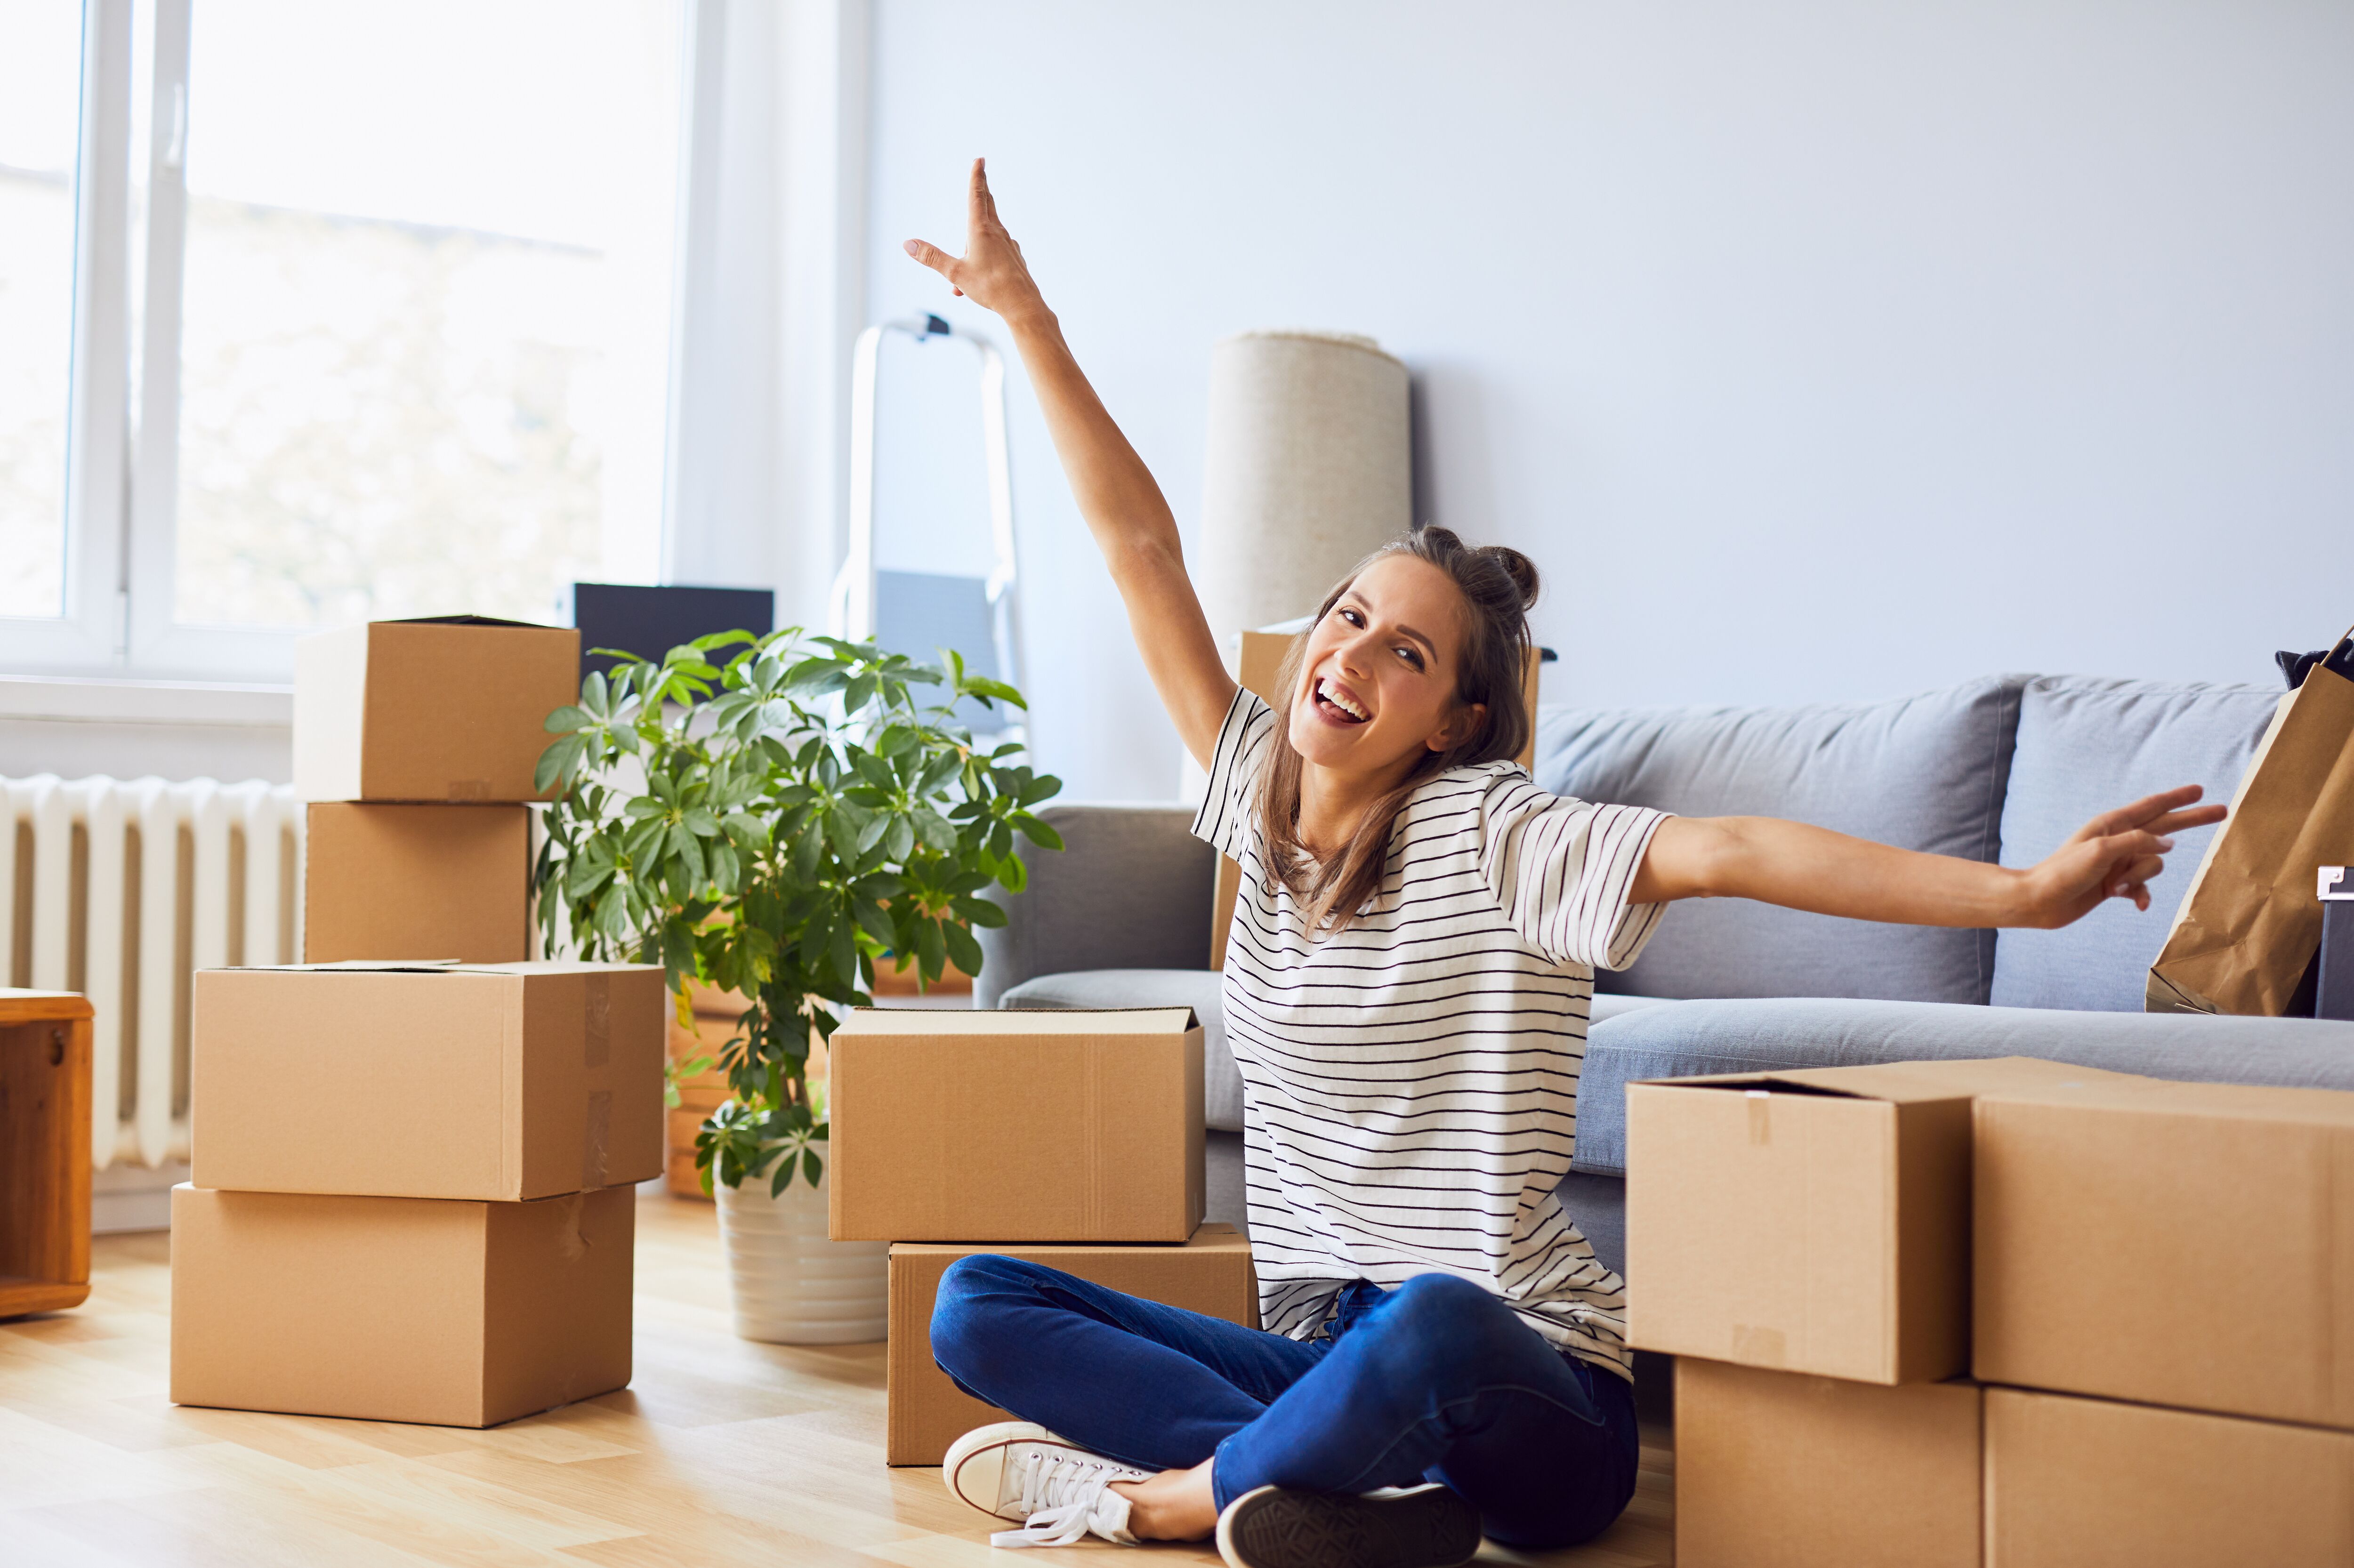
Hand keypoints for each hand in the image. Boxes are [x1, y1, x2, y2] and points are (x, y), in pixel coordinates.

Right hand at [904, 158, 1049, 325]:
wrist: (1023, 306)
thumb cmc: (990, 288)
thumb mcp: (955, 273)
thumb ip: (931, 257)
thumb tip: (908, 244)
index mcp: (981, 230)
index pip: (976, 195)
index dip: (976, 176)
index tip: (979, 159)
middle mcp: (997, 233)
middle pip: (988, 205)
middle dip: (982, 190)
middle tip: (981, 174)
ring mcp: (1008, 245)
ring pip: (988, 234)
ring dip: (973, 243)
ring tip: (962, 277)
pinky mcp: (1014, 258)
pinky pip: (995, 252)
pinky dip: (983, 260)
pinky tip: (978, 280)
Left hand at [2013, 785, 2227, 927]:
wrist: (2039, 901)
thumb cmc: (2064, 872)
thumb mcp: (2102, 851)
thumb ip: (2138, 843)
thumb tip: (2169, 844)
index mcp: (2112, 824)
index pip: (2153, 806)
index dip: (2178, 798)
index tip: (2200, 789)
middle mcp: (2118, 840)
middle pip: (2165, 827)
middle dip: (2193, 820)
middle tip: (2223, 811)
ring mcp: (2118, 862)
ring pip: (2153, 865)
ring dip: (2139, 879)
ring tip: (2113, 886)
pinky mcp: (2115, 883)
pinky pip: (2142, 887)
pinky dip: (2139, 894)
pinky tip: (2133, 903)